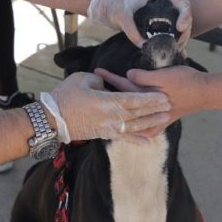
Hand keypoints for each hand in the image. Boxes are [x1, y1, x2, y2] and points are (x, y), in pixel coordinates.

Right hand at [48, 72, 171, 142]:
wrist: (51, 119)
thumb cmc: (65, 96)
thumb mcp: (82, 79)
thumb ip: (99, 80)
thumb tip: (106, 84)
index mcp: (107, 102)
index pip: (134, 99)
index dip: (150, 98)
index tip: (163, 94)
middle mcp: (111, 117)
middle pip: (139, 113)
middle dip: (155, 109)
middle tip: (170, 105)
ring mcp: (109, 128)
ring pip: (135, 127)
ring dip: (151, 123)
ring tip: (165, 120)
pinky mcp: (104, 135)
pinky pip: (124, 138)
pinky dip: (137, 140)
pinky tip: (149, 142)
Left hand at [88, 0, 193, 47]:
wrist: (114, 9)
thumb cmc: (119, 6)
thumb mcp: (123, 15)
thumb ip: (131, 28)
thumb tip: (143, 45)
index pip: (183, 4)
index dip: (185, 16)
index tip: (180, 27)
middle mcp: (167, 8)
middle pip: (185, 19)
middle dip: (185, 33)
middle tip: (178, 45)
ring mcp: (166, 18)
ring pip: (182, 29)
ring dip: (182, 40)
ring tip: (176, 52)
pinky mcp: (162, 28)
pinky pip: (174, 36)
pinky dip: (176, 45)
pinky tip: (179, 55)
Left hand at [96, 65, 206, 122]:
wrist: (206, 92)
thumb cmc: (186, 82)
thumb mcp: (163, 76)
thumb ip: (144, 77)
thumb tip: (128, 75)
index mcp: (147, 98)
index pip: (124, 87)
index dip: (110, 79)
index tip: (96, 72)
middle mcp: (149, 110)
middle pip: (124, 102)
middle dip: (110, 94)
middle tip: (96, 86)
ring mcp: (156, 116)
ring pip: (133, 117)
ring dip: (121, 109)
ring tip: (108, 103)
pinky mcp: (164, 118)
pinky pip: (148, 126)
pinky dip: (138, 127)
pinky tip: (132, 129)